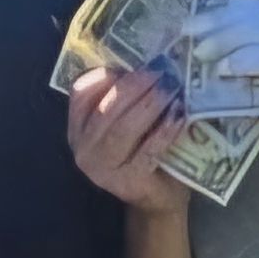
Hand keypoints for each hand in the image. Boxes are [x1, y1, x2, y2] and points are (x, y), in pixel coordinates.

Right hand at [68, 67, 188, 213]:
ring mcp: (101, 168)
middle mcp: (83, 147)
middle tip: (162, 71)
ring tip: (172, 89)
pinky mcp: (126, 182)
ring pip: (123, 129)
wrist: (156, 197)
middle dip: (135, 86)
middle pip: (106, 109)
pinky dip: (164, 131)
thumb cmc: (143, 150)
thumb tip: (150, 60)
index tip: (134, 63)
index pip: (81, 92)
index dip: (107, 74)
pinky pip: (146, 151)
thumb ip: (127, 96)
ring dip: (150, 105)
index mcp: (78, 126)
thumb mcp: (128, 120)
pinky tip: (179, 116)